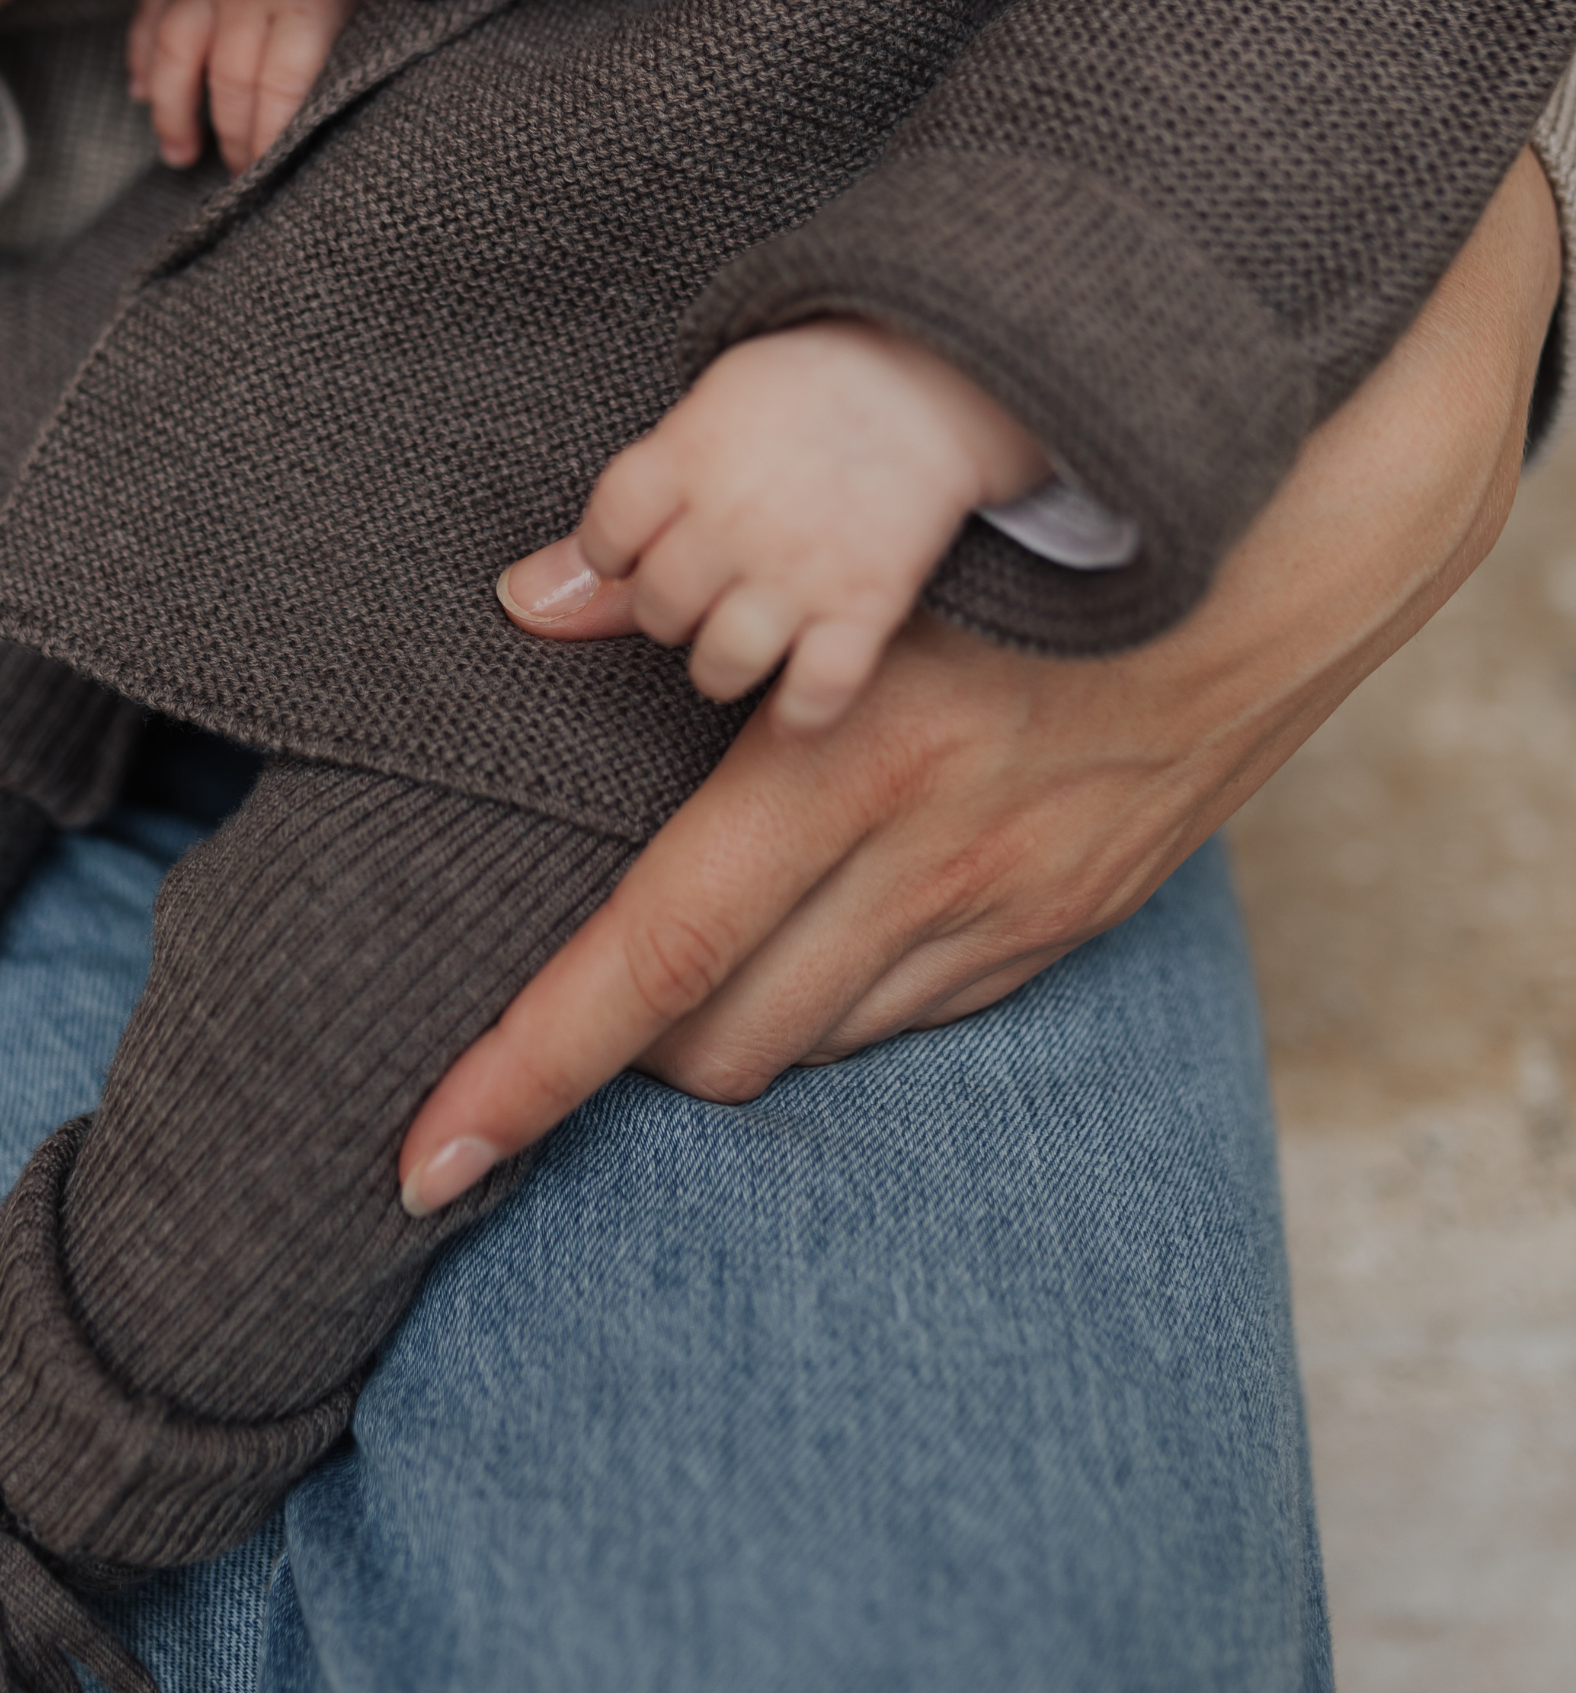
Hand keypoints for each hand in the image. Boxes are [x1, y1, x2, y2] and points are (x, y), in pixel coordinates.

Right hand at [128, 0, 367, 172]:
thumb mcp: (362, 0)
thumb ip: (335, 57)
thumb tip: (318, 131)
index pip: (279, 90)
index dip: (268, 141)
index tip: (268, 176)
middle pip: (230, 81)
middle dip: (232, 139)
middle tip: (237, 177)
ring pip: (176, 52)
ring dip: (173, 112)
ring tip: (179, 155)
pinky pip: (150, 12)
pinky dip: (141, 58)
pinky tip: (143, 94)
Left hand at [399, 149, 1561, 1214]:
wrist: (1268, 558)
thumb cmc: (1022, 537)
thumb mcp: (853, 568)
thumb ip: (690, 618)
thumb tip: (533, 607)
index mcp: (847, 759)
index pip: (647, 956)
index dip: (523, 1070)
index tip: (425, 1156)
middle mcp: (927, 866)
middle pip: (709, 1047)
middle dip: (625, 1048)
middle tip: (589, 989)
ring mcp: (1004, 921)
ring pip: (802, 1052)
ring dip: (727, 1027)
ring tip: (717, 941)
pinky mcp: (1057, 940)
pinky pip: (897, 1025)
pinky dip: (829, 1002)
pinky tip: (831, 918)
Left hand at [500, 319, 1048, 730]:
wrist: (933, 373)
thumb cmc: (802, 393)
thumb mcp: (700, 421)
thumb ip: (618, 520)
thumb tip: (514, 603)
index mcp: (685, 459)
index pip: (606, 539)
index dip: (617, 555)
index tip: (647, 545)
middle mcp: (733, 520)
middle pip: (659, 609)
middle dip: (672, 610)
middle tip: (709, 587)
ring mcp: (800, 567)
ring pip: (720, 663)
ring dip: (721, 664)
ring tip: (742, 639)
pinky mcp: (867, 604)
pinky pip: (816, 691)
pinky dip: (802, 711)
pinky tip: (798, 701)